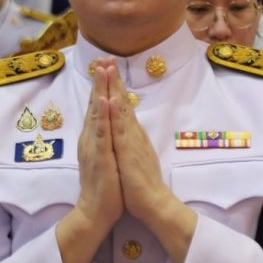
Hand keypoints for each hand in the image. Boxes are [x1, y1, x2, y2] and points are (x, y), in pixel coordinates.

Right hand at [76, 58, 123, 230]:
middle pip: (96, 104)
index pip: (98, 107)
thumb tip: (108, 125)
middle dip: (100, 80)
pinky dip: (103, 116)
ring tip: (102, 71)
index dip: (102, 86)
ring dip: (100, 90)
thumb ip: (105, 140)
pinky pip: (101, 133)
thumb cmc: (104, 187)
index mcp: (94, 138)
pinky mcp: (100, 157)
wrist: (95, 211)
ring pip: (97, 113)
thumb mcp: (106, 157)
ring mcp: (94, 146)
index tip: (106, 65)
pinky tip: (105, 101)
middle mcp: (91, 138)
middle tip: (103, 58)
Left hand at [107, 67, 196, 262]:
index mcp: (131, 136)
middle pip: (122, 101)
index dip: (115, 87)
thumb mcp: (133, 158)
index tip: (108, 69)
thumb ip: (131, 143)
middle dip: (114, 79)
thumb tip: (128, 132)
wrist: (155, 204)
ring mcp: (131, 141)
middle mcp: (132, 134)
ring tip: (108, 68)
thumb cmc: (141, 186)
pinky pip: (121, 129)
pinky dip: (116, 113)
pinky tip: (111, 99)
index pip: (122, 107)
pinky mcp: (129, 152)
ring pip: (121, 109)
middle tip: (108, 57)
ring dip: (114, 88)